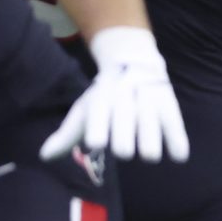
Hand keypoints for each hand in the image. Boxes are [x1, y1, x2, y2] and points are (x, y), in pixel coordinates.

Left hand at [41, 26, 190, 163]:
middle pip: (125, 131)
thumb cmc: (105, 98)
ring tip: (147, 153)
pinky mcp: (171, 108)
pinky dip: (177, 145)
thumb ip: (66, 136)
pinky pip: (176, 131)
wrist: (135, 64)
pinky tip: (177, 155)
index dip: (98, 130)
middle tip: (123, 150)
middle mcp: (125, 101)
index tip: (96, 143)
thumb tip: (44, 156)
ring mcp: (149, 104)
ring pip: (151, 136)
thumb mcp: (85, 111)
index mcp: (100, 101)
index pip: (99, 116)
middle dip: (124, 144)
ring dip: (149, 148)